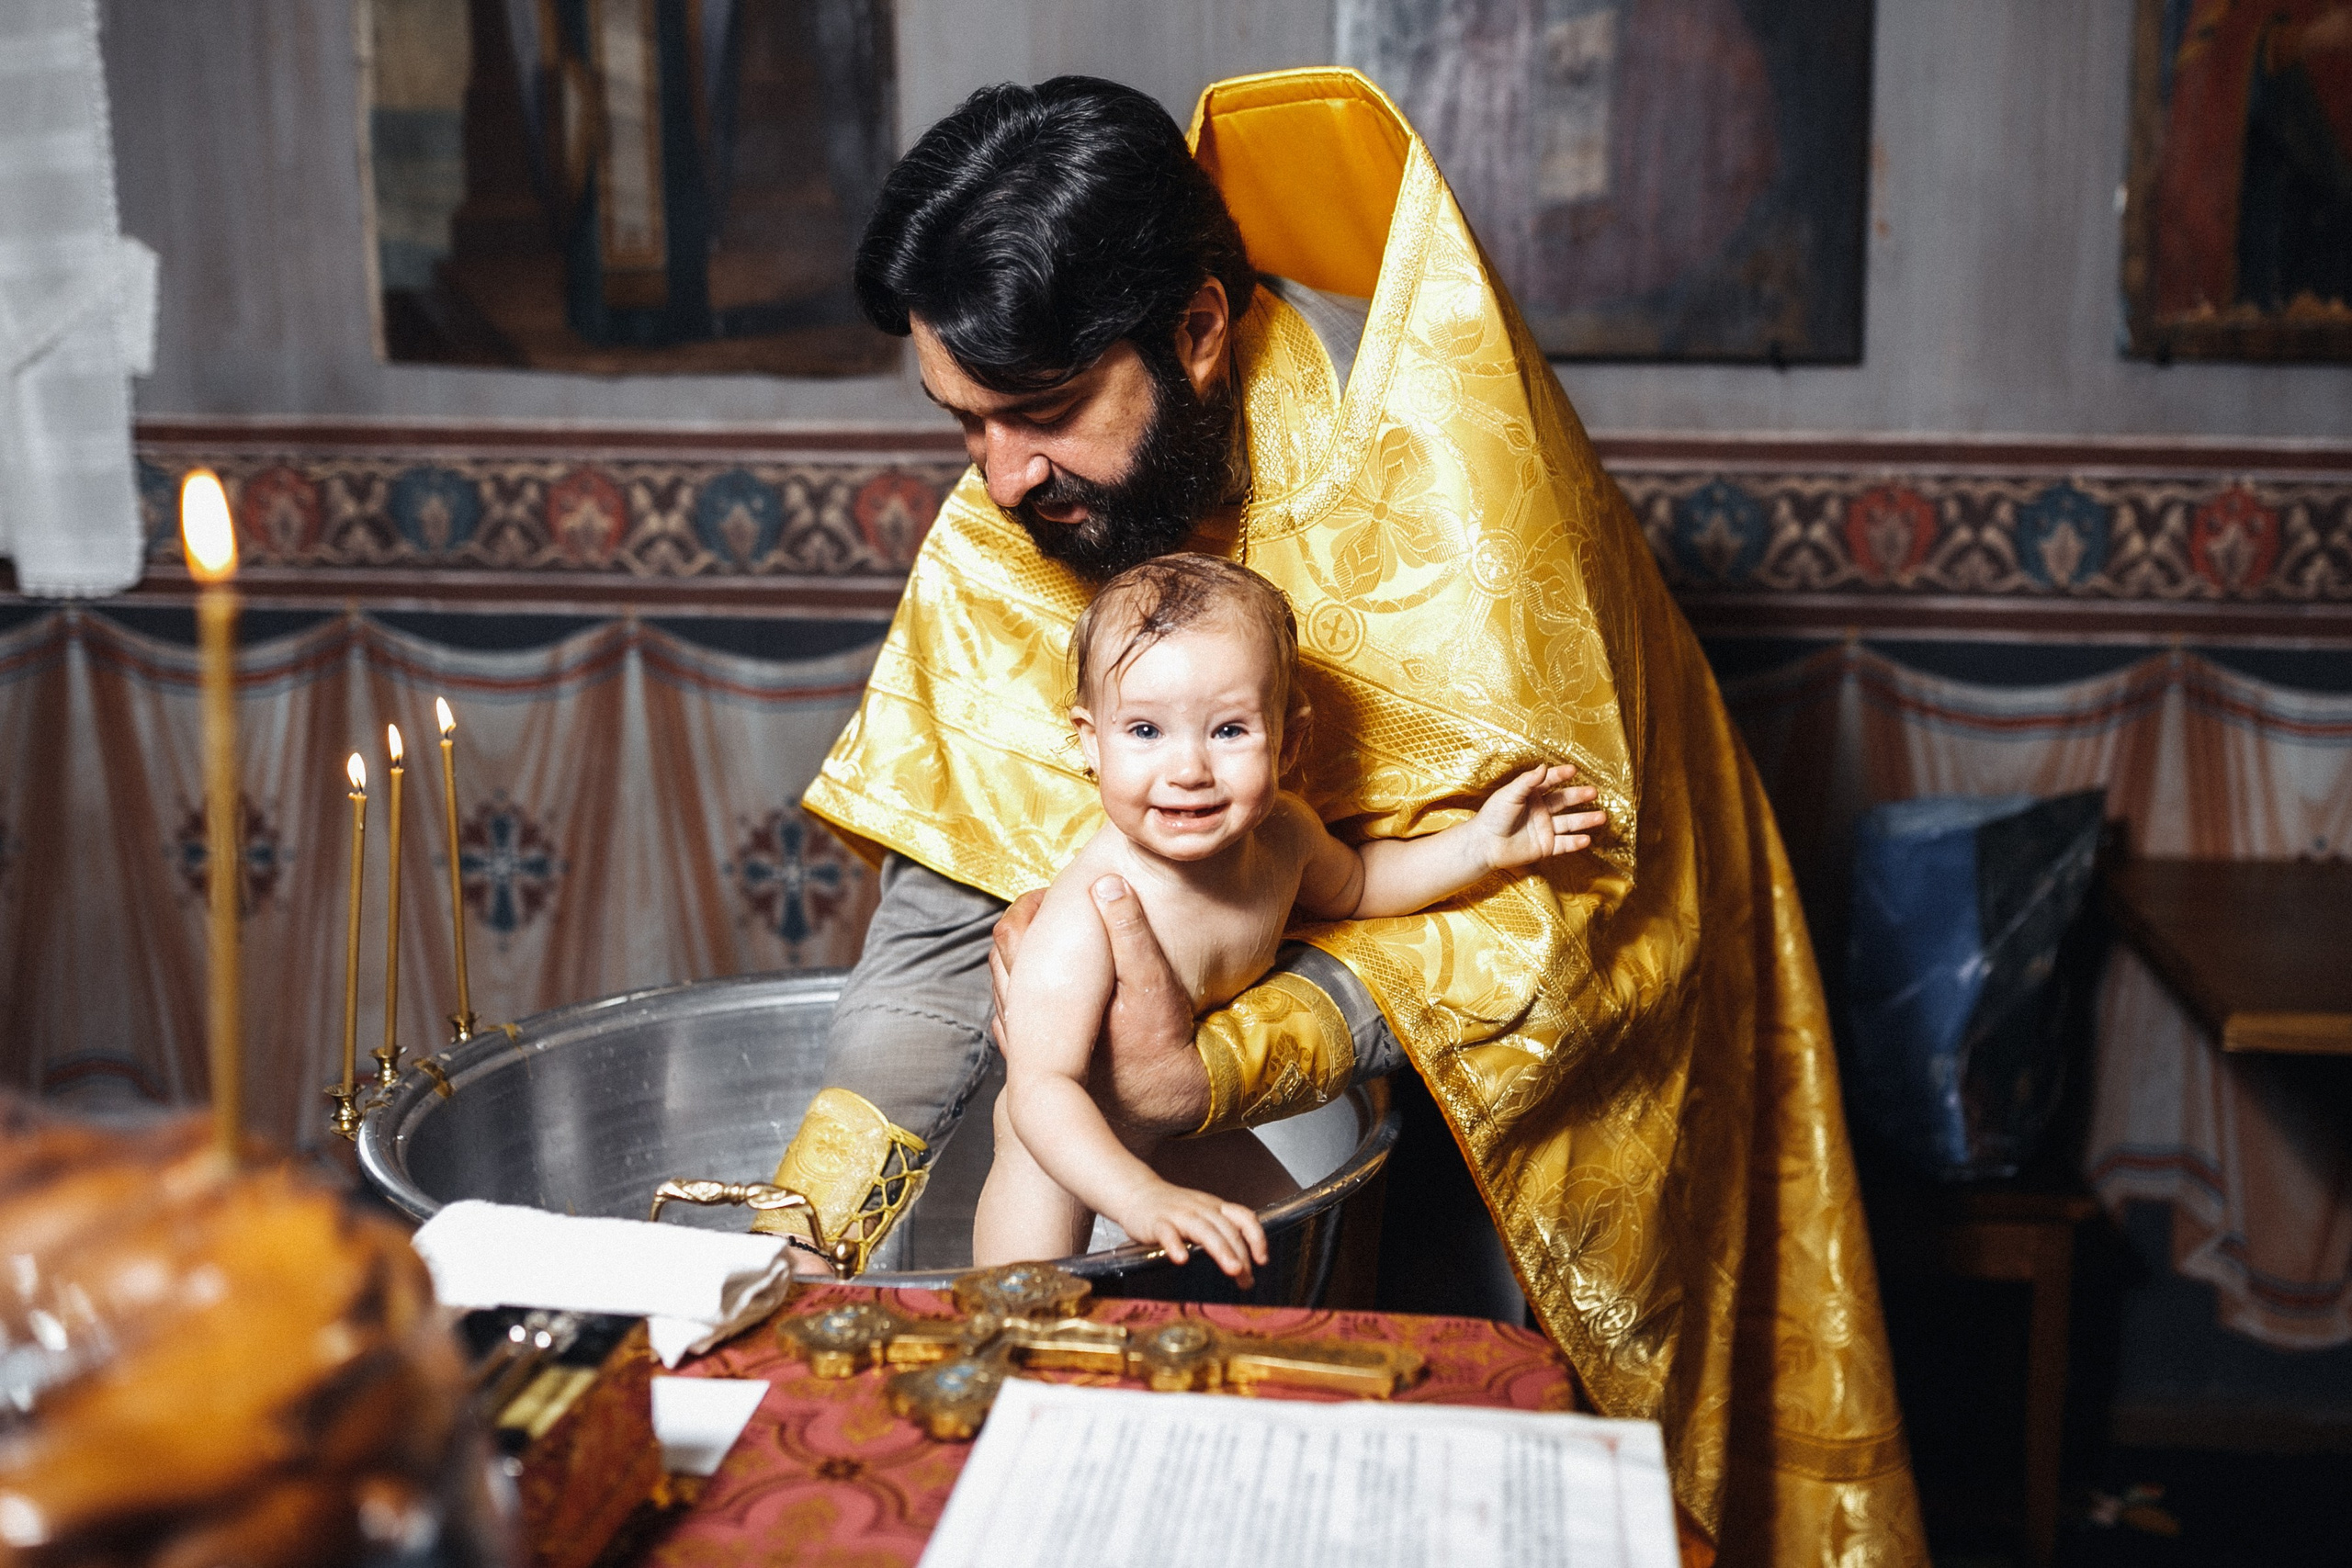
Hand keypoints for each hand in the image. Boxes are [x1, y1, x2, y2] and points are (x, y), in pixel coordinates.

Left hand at [989, 876, 1209, 1138]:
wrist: (1151, 1113)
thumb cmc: (1158, 1052)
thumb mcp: (1152, 986)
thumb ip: (1130, 935)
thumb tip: (1107, 884)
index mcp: (1044, 996)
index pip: (1014, 933)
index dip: (1031, 905)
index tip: (1056, 891)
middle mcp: (1025, 1019)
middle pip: (1002, 958)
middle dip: (1023, 926)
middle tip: (1051, 906)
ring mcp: (1027, 1042)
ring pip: (1005, 987)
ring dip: (1022, 958)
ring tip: (1051, 939)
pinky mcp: (1038, 1059)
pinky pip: (1015, 1015)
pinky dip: (1025, 989)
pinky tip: (1052, 982)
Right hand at [1109, 1178, 1267, 1287]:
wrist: (1137, 1192)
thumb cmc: (1174, 1210)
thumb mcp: (1204, 1214)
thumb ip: (1222, 1232)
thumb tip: (1246, 1262)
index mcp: (1215, 1208)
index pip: (1244, 1217)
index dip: (1257, 1237)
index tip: (1263, 1260)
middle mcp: (1201, 1209)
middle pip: (1226, 1229)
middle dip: (1241, 1254)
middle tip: (1247, 1279)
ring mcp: (1178, 1214)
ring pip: (1204, 1230)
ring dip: (1221, 1250)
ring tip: (1233, 1269)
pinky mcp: (1156, 1222)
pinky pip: (1167, 1232)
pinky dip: (1175, 1245)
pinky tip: (1181, 1259)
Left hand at [1474, 763, 1606, 868]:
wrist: (1484, 845)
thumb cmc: (1493, 816)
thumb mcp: (1509, 795)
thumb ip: (1527, 782)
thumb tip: (1544, 766)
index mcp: (1531, 795)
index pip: (1550, 782)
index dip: (1561, 775)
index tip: (1573, 770)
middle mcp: (1541, 810)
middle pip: (1564, 801)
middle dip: (1579, 796)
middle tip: (1594, 792)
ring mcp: (1545, 829)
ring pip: (1569, 823)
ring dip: (1585, 820)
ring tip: (1602, 817)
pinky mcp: (1545, 847)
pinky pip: (1564, 844)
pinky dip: (1575, 843)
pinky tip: (1587, 839)